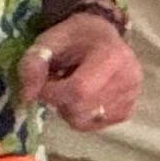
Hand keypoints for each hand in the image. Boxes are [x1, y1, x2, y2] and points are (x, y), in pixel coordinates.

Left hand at [22, 12, 141, 131]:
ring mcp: (131, 96)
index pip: (79, 89)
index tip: (42, 83)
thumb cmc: (74, 37)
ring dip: (67, 109)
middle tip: (55, 84)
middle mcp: (129, 78)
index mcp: (112, 56)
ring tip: (69, 89)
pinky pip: (94, 125)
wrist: (101, 35)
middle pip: (81, 108)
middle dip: (58, 101)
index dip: (52, 92)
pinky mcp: (127, 110)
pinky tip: (82, 97)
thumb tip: (28, 97)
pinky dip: (80, 115)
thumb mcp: (48, 41)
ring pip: (85, 120)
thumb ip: (33, 64)